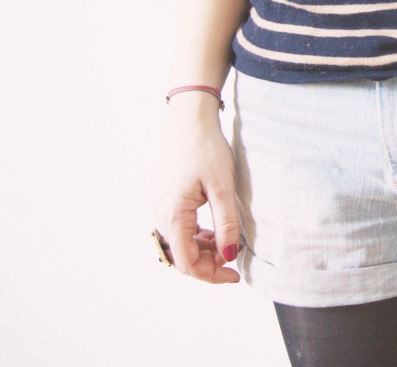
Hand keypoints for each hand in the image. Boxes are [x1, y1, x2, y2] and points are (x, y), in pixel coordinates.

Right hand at [153, 96, 240, 283]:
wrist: (189, 120)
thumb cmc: (206, 149)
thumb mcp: (223, 187)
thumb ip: (226, 223)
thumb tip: (227, 257)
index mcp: (173, 214)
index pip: (187, 262)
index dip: (211, 275)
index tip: (235, 276)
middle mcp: (161, 214)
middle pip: (181, 256)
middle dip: (208, 265)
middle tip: (235, 263)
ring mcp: (161, 206)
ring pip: (180, 243)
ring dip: (203, 250)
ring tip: (228, 244)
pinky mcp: (166, 199)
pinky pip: (179, 228)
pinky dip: (197, 236)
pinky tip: (216, 231)